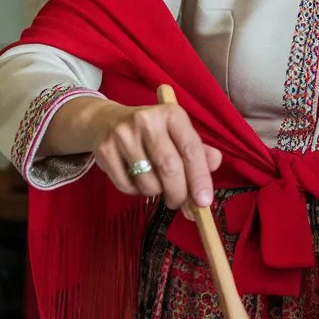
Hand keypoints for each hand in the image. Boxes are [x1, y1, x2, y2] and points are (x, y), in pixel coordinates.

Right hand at [89, 101, 221, 218]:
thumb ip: (199, 150)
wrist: (107, 121)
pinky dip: (137, 192)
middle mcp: (147, 121)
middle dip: (179, 193)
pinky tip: (138, 180)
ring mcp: (123, 135)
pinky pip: (127, 186)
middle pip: (169, 168)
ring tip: (157, 185)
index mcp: (172, 114)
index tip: (204, 202)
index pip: (191, 150)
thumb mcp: (178, 133)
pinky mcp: (104, 150)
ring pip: (148, 181)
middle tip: (181, 204)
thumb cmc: (153, 132)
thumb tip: (214, 165)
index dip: (199, 178)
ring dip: (157, 193)